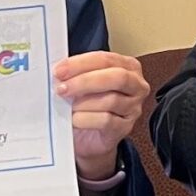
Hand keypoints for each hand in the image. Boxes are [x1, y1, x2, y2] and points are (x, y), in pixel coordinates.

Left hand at [53, 51, 149, 180]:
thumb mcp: (84, 83)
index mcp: (128, 66)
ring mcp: (133, 108)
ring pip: (111, 100)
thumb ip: (77, 73)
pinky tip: (74, 119)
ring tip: (66, 105)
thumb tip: (60, 71)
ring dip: (83, 102)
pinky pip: (106, 121)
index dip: (81, 64)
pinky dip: (86, 119)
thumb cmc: (88, 105)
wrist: (88, 136)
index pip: (106, 60)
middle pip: (116, 77)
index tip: (60, 70)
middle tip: (62, 88)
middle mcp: (136, 86)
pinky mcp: (125, 127)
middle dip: (85, 81)